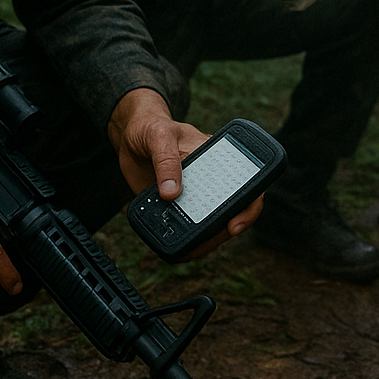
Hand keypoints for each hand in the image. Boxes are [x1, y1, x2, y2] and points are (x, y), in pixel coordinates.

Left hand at [107, 88, 261, 256]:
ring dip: (205, 241)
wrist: (130, 136)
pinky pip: (188, 227)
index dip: (249, 205)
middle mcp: (211, 178)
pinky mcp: (177, 206)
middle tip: (205, 243)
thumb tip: (171, 193)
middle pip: (232, 209)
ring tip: (189, 251)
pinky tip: (178, 250)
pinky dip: (186, 242)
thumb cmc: (150, 127)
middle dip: (223, 231)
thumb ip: (166, 160)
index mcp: (216, 157)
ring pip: (212, 223)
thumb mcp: (158, 136)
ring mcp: (195, 194)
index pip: (245, 180)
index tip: (235, 222)